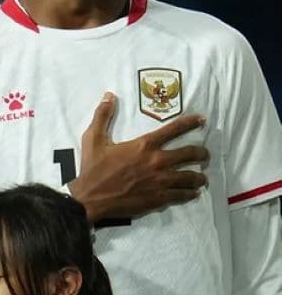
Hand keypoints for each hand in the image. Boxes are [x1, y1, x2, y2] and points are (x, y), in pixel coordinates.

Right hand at [68, 93, 208, 220]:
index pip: (173, 129)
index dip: (190, 123)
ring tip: (201, 177)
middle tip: (204, 154)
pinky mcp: (159, 198)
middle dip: (201, 153)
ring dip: (199, 176)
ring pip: (190, 176)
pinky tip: (193, 193)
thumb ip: (102, 116)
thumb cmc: (92, 168)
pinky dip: (190, 193)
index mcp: (143, 145)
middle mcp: (157, 161)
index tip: (202, 120)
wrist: (90, 198)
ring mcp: (160, 181)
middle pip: (190, 153)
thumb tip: (109, 95)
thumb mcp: (93, 139)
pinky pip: (182, 194)